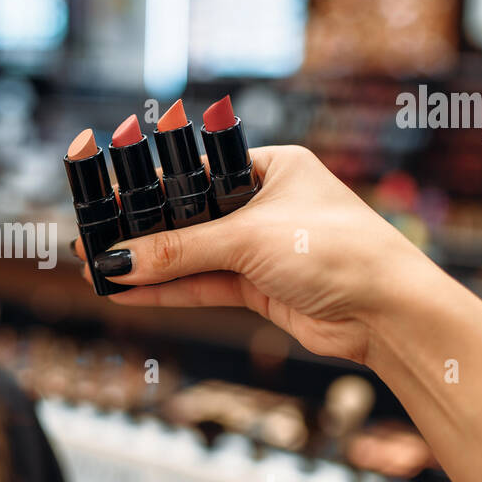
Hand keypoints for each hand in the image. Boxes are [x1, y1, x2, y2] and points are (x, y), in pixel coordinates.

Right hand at [72, 145, 449, 365]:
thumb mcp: (249, 240)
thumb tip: (117, 258)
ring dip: (147, 264)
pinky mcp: (259, 289)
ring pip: (191, 255)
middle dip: (140, 230)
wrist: (390, 314)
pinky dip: (166, 291)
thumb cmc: (338, 251)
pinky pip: (201, 286)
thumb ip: (179, 251)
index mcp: (272, 167)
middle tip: (91, 235)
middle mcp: (264, 203)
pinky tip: (126, 292)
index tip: (106, 194)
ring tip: (96, 267)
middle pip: (188, 215)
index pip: (195, 170)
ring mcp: (261, 248)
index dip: (149, 185)